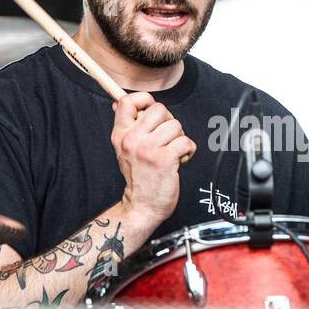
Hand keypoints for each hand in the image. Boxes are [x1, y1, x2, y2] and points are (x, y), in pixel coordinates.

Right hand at [110, 91, 195, 227]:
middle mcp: (132, 139)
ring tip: (172, 153)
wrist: (142, 207)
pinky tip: (179, 161)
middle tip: (166, 139)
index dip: (145, 101)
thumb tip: (120, 103)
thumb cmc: (139, 177)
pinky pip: (186, 142)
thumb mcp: (124, 149)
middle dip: (169, 122)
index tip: (152, 113)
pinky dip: (188, 151)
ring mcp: (148, 149)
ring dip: (179, 139)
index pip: (128, 101)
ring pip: (176, 125)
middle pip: (159, 109)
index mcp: (121, 134)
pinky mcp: (164, 159)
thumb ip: (126, 126)